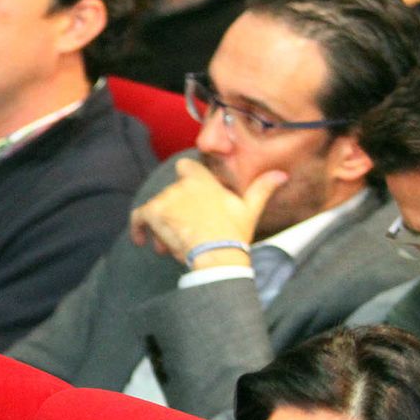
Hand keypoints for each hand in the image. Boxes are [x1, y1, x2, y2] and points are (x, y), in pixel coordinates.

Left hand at [129, 158, 285, 266]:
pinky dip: (137, 228)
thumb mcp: (249, 210)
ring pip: (157, 210)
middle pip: (171, 196)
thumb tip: (281, 174)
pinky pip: (138, 217)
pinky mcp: (154, 213)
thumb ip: (262, 189)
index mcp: (203, 181)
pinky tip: (141, 242)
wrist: (217, 253)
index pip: (185, 166)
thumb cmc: (234, 233)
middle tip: (184, 236)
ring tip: (169, 247)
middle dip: (175, 215)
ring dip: (162, 227)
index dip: (184, 177)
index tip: (186, 194)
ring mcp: (166, 199)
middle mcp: (181, 185)